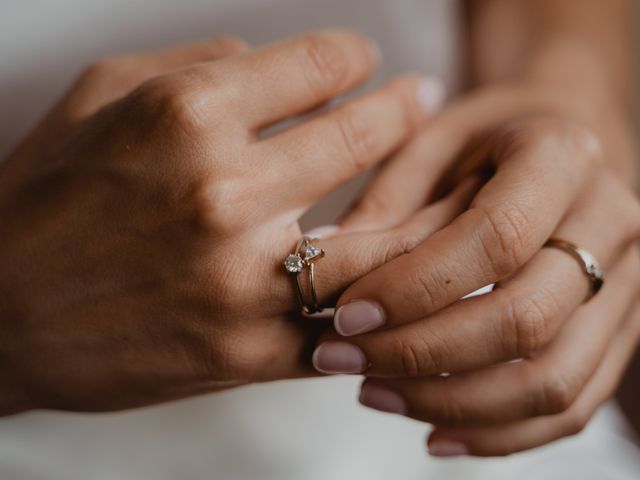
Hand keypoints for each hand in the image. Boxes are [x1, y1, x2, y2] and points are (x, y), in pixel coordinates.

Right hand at [0, 30, 470, 413]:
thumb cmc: (45, 195)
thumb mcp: (102, 94)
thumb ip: (198, 64)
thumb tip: (280, 63)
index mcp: (185, 115)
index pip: (320, 64)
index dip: (356, 57)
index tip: (367, 64)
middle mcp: (222, 191)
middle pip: (363, 135)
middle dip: (403, 109)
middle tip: (423, 101)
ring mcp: (242, 279)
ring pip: (379, 234)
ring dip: (420, 200)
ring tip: (441, 181)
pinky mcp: (249, 348)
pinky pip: (345, 316)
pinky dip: (381, 288)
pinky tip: (401, 266)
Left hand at [312, 79, 639, 455]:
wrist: (556, 142)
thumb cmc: (485, 140)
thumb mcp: (430, 142)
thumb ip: (386, 203)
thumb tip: (323, 268)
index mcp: (563, 155)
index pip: (496, 239)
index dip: (415, 289)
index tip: (346, 315)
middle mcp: (611, 221)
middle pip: (525, 320)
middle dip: (421, 354)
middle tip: (341, 358)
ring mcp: (627, 285)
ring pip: (552, 379)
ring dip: (451, 403)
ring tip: (371, 392)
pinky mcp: (619, 331)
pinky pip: (572, 405)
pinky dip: (499, 433)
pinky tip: (433, 432)